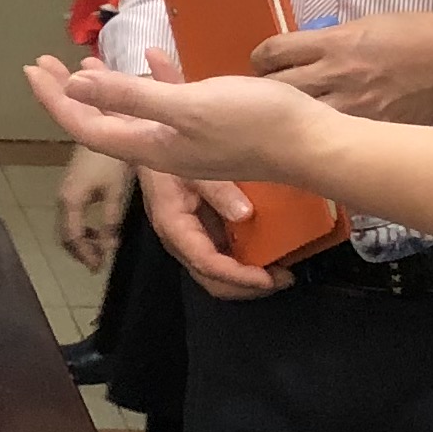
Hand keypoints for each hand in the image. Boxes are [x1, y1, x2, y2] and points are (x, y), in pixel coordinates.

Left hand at [25, 49, 330, 298]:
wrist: (313, 143)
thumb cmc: (253, 124)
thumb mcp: (186, 106)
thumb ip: (131, 97)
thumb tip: (75, 87)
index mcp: (150, 146)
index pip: (86, 124)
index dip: (56, 99)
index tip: (32, 69)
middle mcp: (163, 147)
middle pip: (102, 119)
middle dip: (71, 93)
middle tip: (43, 63)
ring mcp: (187, 138)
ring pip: (134, 110)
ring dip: (108, 86)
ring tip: (85, 61)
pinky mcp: (213, 124)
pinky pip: (171, 100)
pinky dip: (155, 79)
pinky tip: (157, 55)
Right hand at [55, 141, 128, 271]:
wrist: (102, 124)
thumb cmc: (111, 158)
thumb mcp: (115, 191)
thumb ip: (110, 221)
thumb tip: (109, 246)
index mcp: (71, 201)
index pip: (71, 238)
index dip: (85, 255)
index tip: (99, 267)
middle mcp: (63, 198)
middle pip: (64, 234)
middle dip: (80, 251)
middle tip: (98, 262)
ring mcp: (65, 189)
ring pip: (66, 224)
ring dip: (80, 239)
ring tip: (100, 247)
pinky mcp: (72, 183)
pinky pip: (71, 214)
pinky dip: (81, 226)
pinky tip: (98, 226)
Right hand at [141, 165, 294, 299]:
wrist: (149, 144)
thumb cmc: (168, 152)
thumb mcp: (193, 166)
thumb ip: (217, 189)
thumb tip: (245, 214)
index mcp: (174, 227)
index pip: (206, 263)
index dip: (238, 276)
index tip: (268, 278)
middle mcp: (181, 242)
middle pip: (212, 281)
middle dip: (248, 287)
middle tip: (283, 278)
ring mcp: (191, 241)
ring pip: (217, 276)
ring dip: (248, 280)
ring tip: (280, 272)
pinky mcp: (200, 235)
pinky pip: (222, 260)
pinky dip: (245, 265)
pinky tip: (267, 256)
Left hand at [249, 9, 432, 125]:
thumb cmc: (414, 34)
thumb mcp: (365, 25)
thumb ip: (330, 40)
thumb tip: (304, 53)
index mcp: (333, 44)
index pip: (273, 52)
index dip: (261, 59)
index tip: (265, 65)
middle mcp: (336, 76)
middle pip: (276, 88)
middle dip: (267, 90)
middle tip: (272, 93)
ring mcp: (354, 108)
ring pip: (300, 119)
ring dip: (291, 117)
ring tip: (294, 117)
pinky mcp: (373, 130)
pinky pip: (334, 139)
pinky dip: (324, 137)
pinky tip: (325, 136)